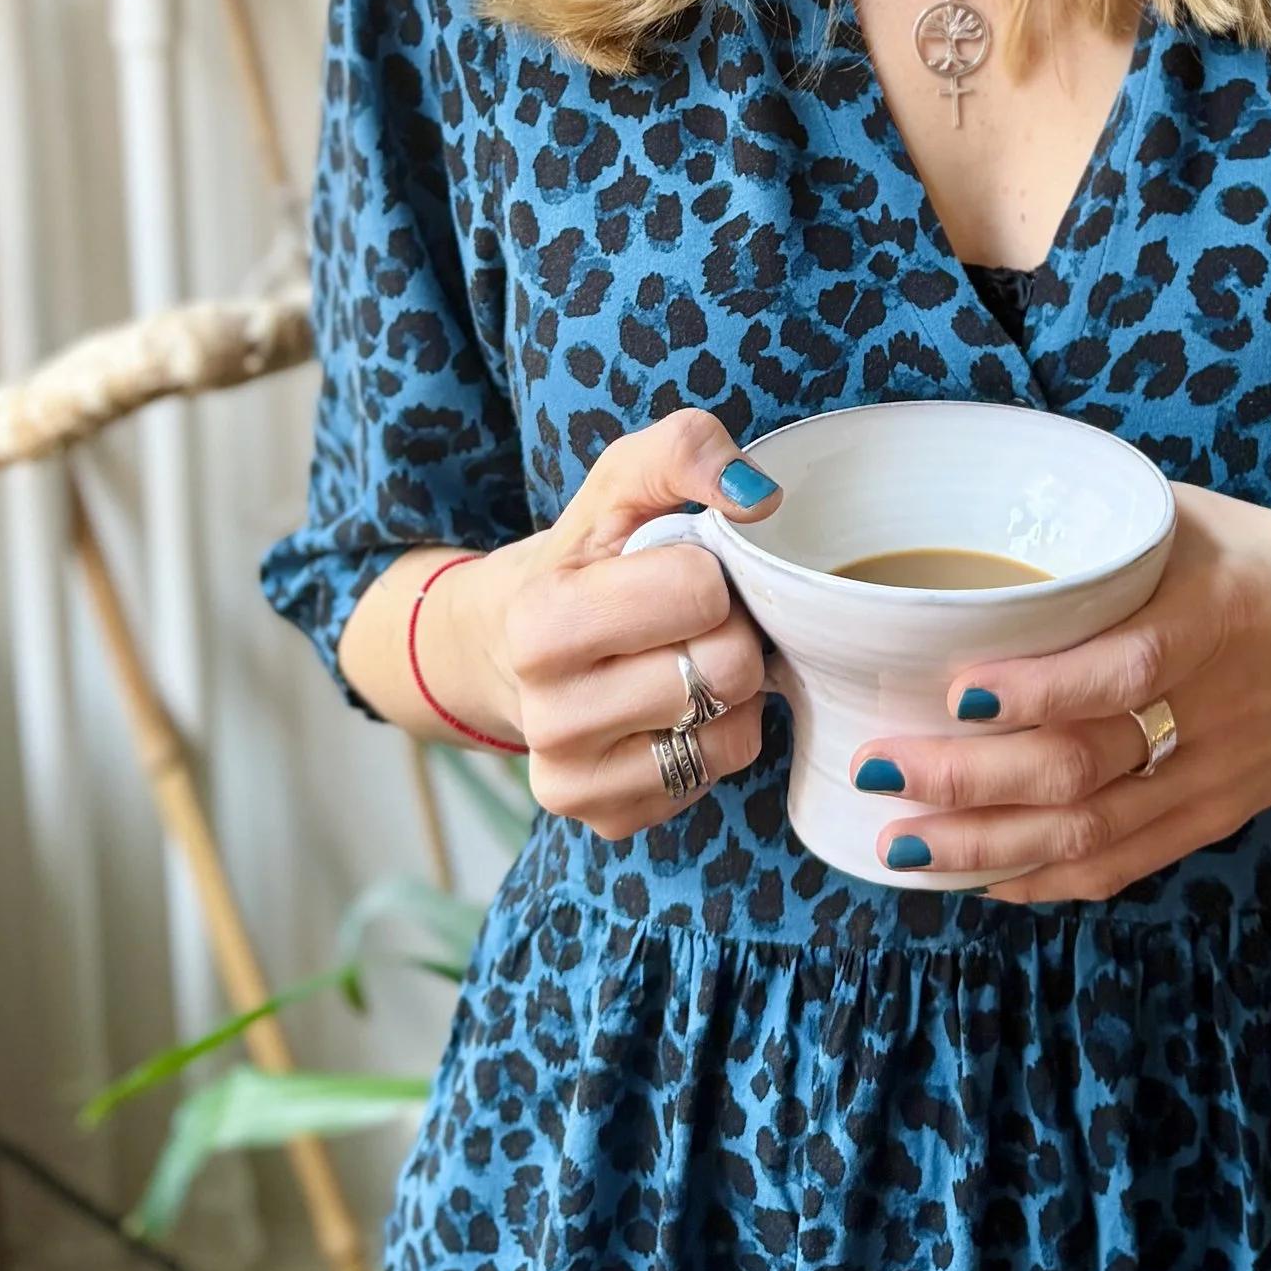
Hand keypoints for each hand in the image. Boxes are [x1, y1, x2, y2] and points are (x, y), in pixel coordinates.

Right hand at [443, 409, 783, 841]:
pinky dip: (716, 734)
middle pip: (727, 668)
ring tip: (683, 658)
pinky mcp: (605, 819)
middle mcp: (548, 714)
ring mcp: (571, 778)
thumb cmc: (586, 555)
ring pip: (732, 732)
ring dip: (731, 688)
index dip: (708, 571)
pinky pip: (718, 773)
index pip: (699, 591)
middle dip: (730, 631)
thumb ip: (685, 452)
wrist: (512, 643)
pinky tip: (673, 708)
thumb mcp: (620, 482)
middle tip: (691, 619)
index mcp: (542, 621)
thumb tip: (758, 495)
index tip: (678, 570)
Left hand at [845, 486, 1270, 903]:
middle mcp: (1213, 710)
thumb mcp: (1205, 522)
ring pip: (1090, 832)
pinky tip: (979, 879)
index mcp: (1218, 619)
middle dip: (973, 779)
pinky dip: (1045, 878)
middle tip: (883, 766)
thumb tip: (986, 509)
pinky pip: (1121, 864)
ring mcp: (1212, 777)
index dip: (1039, 691)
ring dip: (988, 845)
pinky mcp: (1212, 817)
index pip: (1125, 668)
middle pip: (1085, 767)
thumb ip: (1108, 528)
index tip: (956, 691)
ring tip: (900, 841)